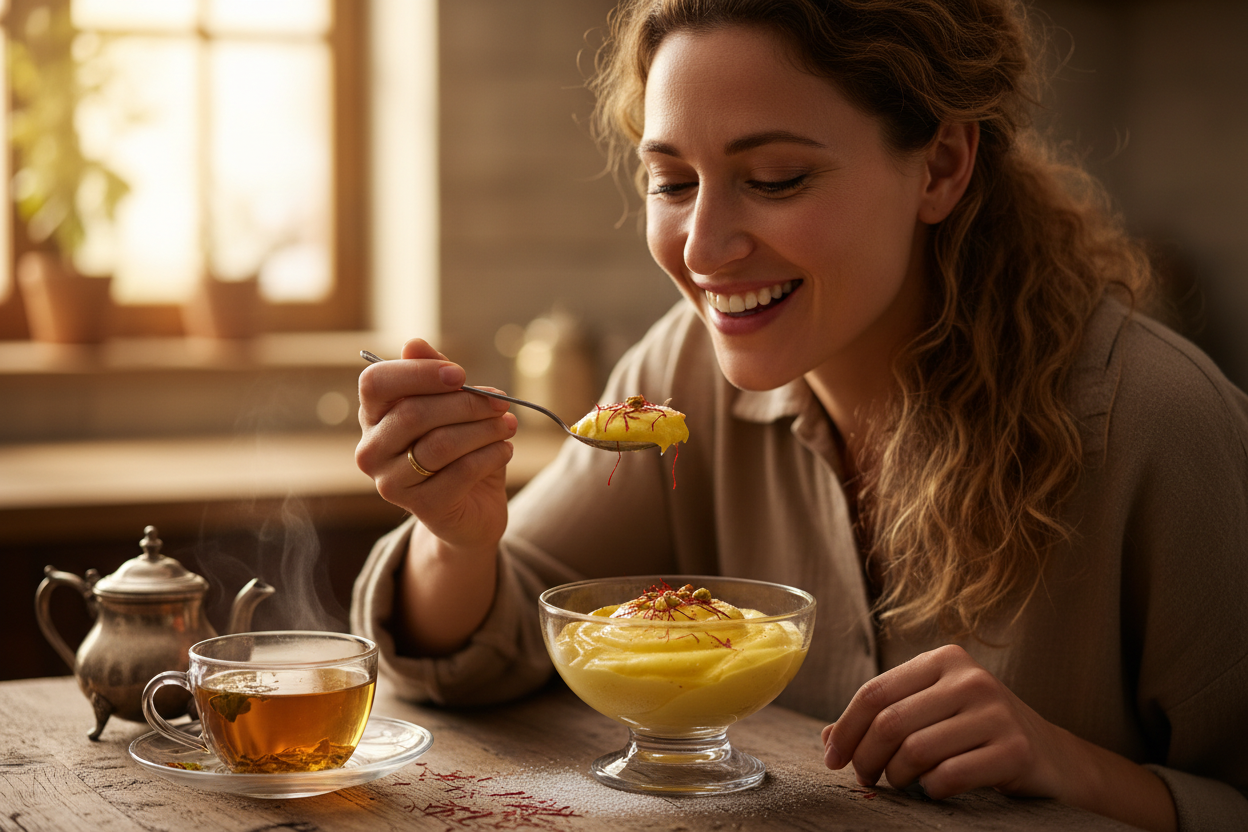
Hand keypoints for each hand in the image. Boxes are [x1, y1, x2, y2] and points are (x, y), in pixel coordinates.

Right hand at [356, 338, 516, 551]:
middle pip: (413, 413)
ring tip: (509, 425)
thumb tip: (413, 343)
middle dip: (465, 403)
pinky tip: (505, 450)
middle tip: (501, 401)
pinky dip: (491, 455)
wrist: (472, 509)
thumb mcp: (452, 406)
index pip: (375, 383)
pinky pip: (461, 472)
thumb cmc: (459, 448)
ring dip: (484, 429)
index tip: (460, 375)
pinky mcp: (422, 508)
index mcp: (373, 416)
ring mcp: (391, 483)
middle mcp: (371, 450)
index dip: (419, 373)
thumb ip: (435, 374)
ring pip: (440, 444)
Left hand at [821, 644, 1175, 831]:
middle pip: (890, 722)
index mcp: (944, 660)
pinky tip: (937, 789)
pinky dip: (932, 790)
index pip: (875, 691)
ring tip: (902, 783)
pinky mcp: (1014, 749)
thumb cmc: (979, 734)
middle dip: (866, 758)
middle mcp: (970, 679)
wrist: (1054, 758)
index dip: (845, 728)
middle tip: (865, 779)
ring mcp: (996, 712)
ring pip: (915, 750)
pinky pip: (948, 776)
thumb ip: (885, 718)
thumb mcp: (933, 713)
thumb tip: (828, 737)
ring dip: (898, 777)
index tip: (832, 758)